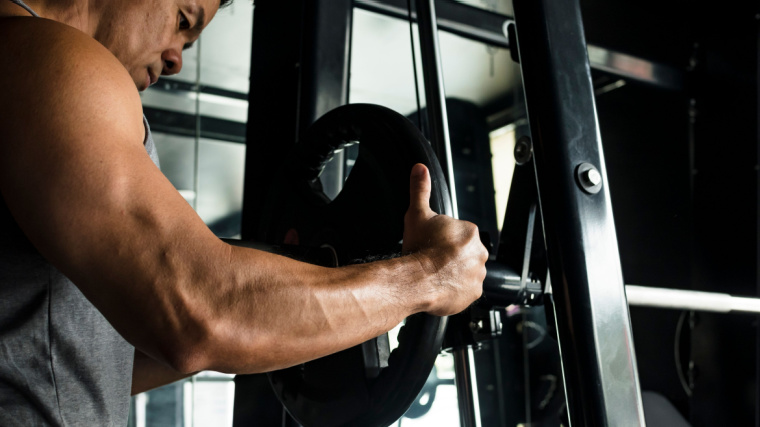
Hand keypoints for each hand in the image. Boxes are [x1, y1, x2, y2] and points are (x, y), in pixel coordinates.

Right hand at [403, 164, 486, 315]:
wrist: (418, 280)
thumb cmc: (420, 249)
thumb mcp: (417, 214)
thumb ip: (420, 190)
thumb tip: (420, 170)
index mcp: (470, 233)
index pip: (459, 234)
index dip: (443, 239)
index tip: (432, 244)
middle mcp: (479, 253)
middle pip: (464, 254)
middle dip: (450, 256)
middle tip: (432, 259)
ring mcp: (478, 274)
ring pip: (466, 272)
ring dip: (454, 273)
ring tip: (435, 273)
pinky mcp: (473, 293)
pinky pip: (465, 290)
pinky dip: (455, 289)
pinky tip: (440, 286)